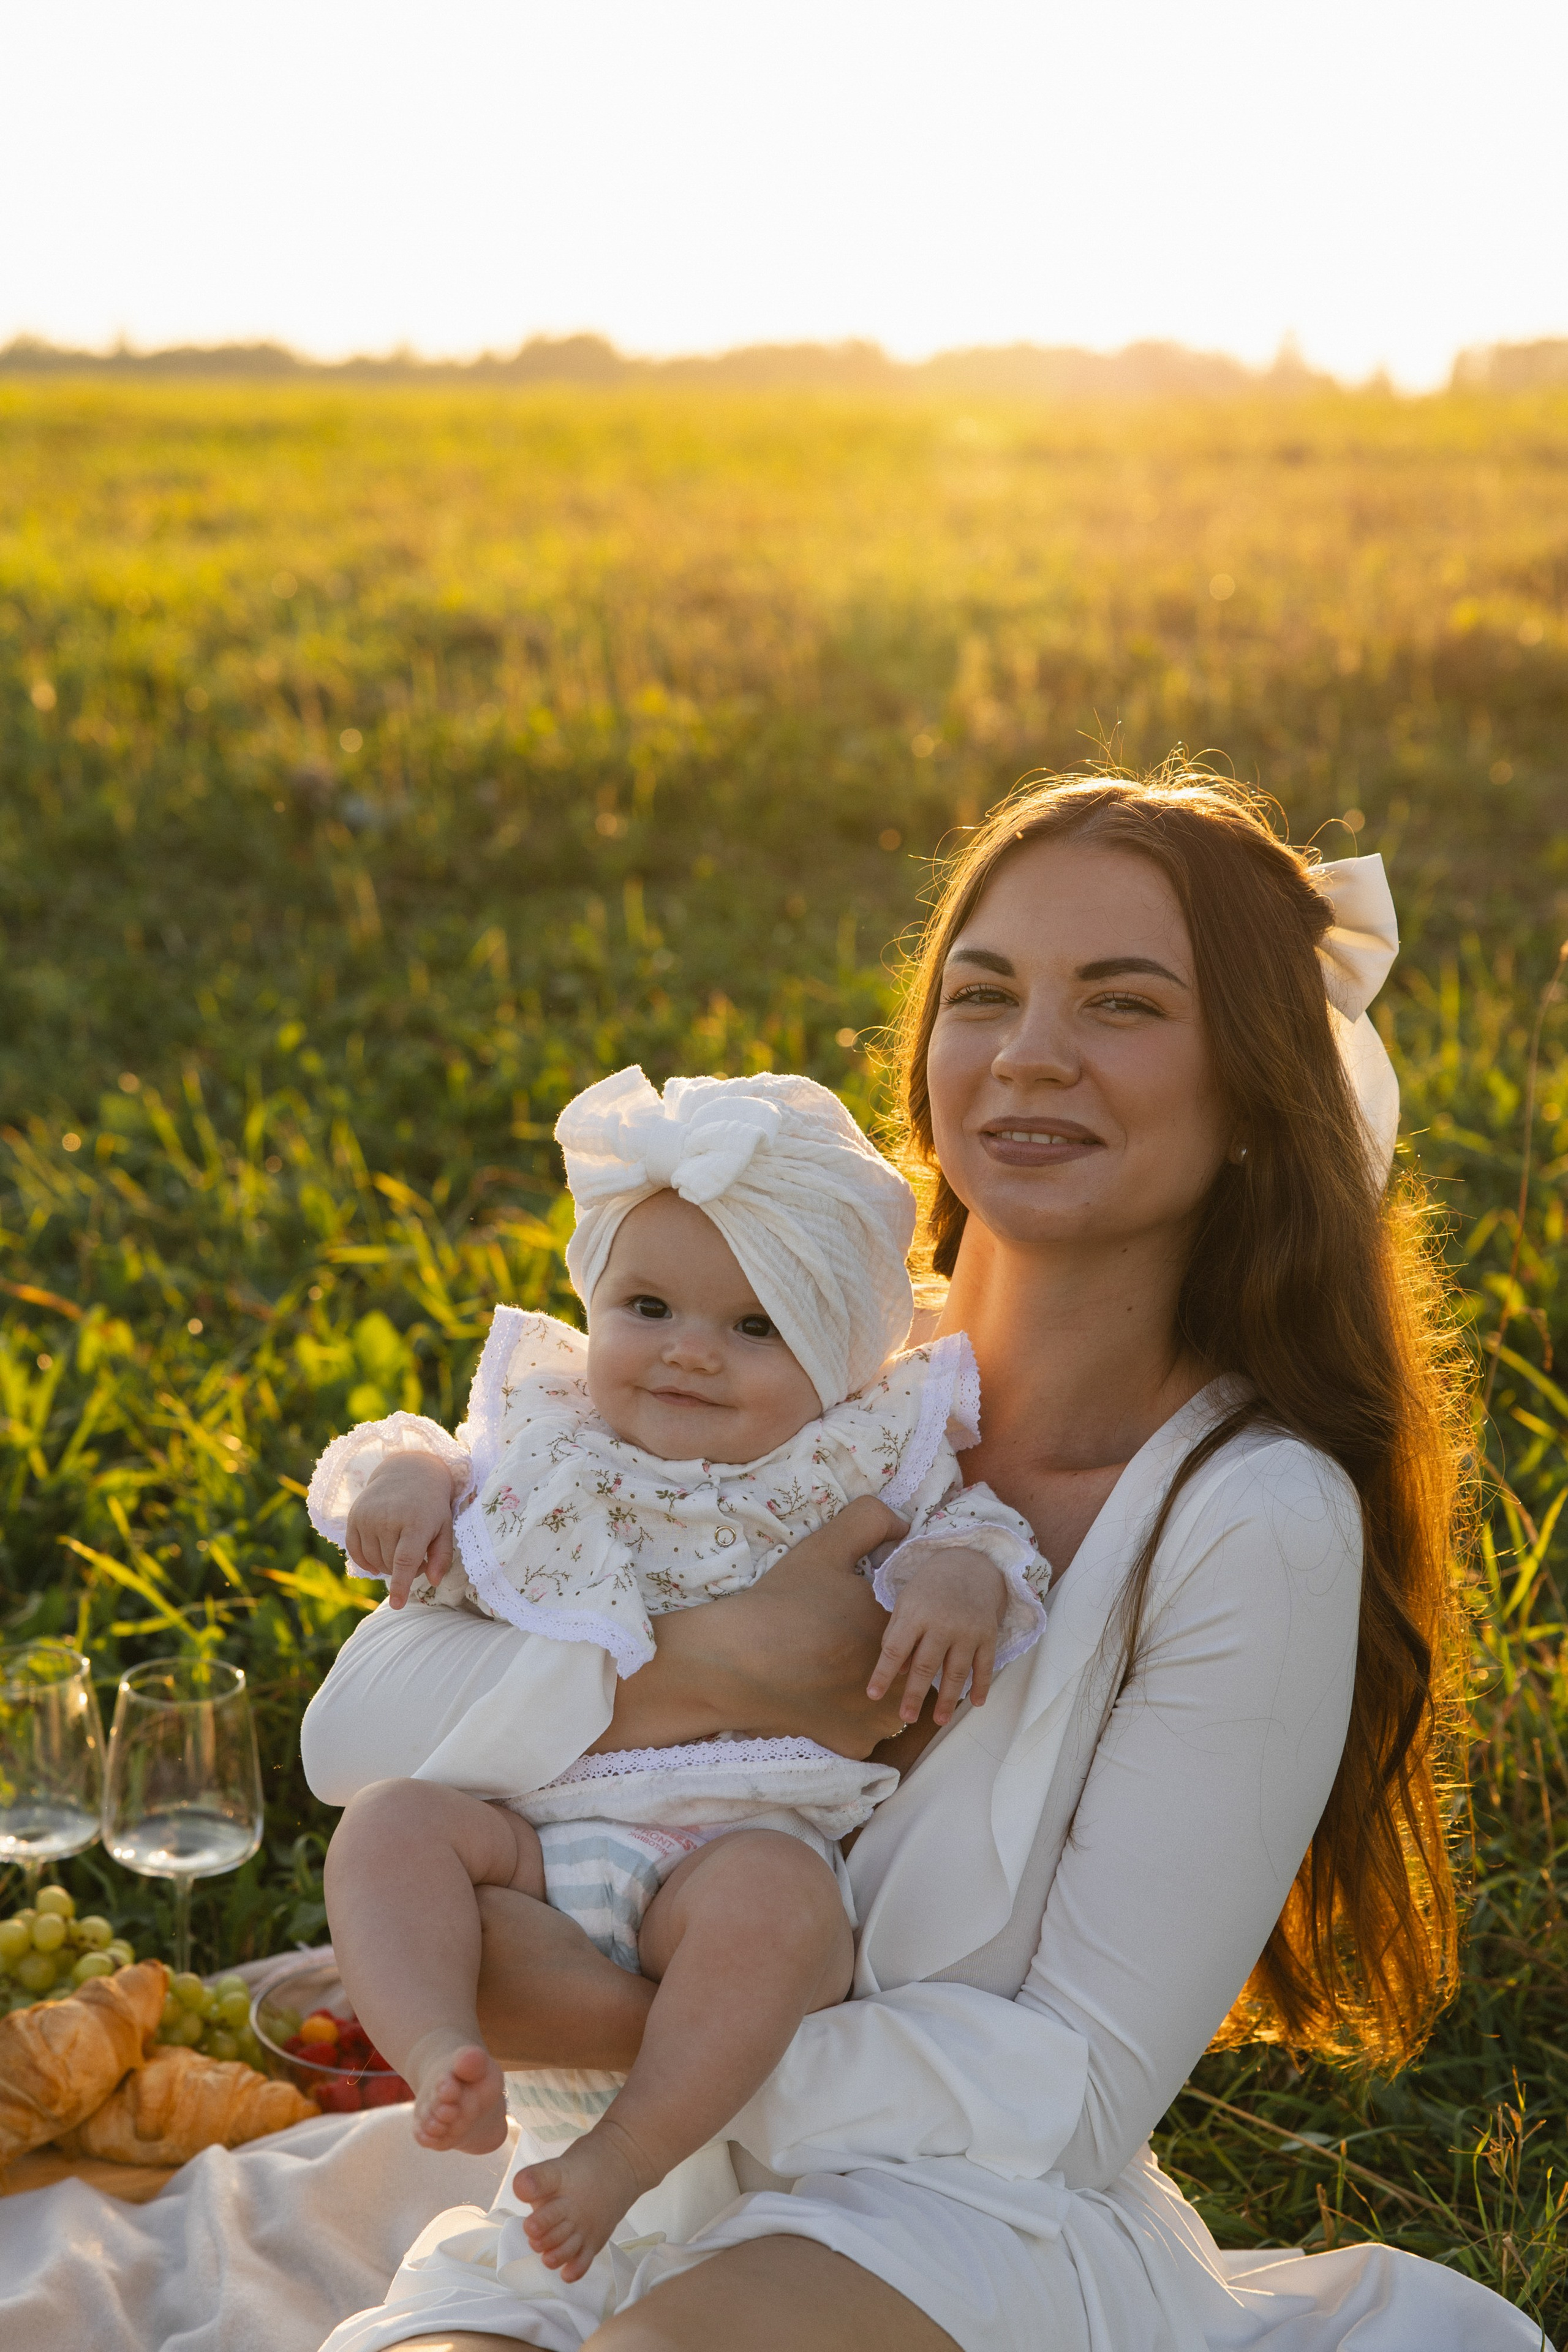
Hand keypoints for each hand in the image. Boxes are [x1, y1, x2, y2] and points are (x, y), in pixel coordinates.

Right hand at [345, 1451, 456, 1606]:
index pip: (404, 1561)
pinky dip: (366, 1560)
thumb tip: (434, 1581)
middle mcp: (388, 1519)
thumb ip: (441, 1556)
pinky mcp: (354, 1517)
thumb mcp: (445, 1527)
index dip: (401, 1585)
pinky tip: (379, 1554)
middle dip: (403, 1569)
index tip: (397, 1604)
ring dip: (386, 1564)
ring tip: (400, 1547)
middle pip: (389, 1564)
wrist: (407, 1471)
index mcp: (415, 1522)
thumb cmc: (431, 1505)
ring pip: (373, 1561)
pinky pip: (355, 1552)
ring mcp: (368, 1517)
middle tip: (416, 1554)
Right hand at [593, 1495, 910, 1758]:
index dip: (892, 1612)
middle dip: (896, 1652)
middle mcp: (901, 1680)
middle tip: (851, 1640)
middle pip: (914, 1664)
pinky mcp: (855, 1745)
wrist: (731, 1661)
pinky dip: (854, 1716)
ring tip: (843, 1668)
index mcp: (900, 1631)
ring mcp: (879, 1720)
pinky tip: (828, 1695)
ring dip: (883, 1688)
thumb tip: (903, 1526)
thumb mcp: (826, 1546)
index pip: (919, 1621)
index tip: (862, 1610)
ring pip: (897, 1701)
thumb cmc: (781, 1602)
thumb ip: (871, 1520)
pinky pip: (867, 1729)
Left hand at [866, 1546, 1006, 1728]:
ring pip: (956, 1671)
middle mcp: (941, 1623)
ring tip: (939, 1720)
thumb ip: (899, 1634)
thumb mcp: (907, 1602)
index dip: (883, 1674)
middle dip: (915, 1695)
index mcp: (915, 1612)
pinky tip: (976, 1703)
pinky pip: (985, 1665)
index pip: (895, 1649)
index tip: (872, 1695)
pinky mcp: (988, 1634)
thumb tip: (900, 1672)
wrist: (971, 1562)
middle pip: (926, 1665)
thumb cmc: (930, 1587)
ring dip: (948, 1699)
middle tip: (906, 1718)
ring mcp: (967, 1630)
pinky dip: (981, 1685)